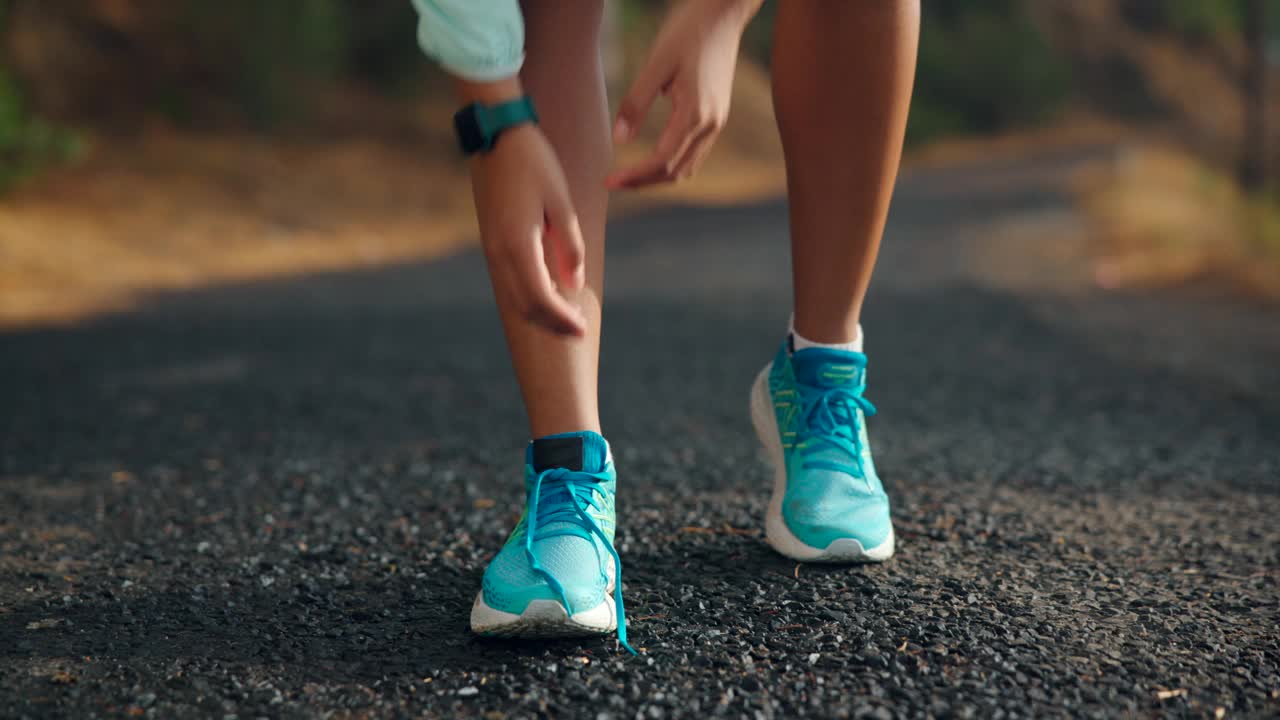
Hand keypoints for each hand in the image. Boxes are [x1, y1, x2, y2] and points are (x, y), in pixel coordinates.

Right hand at [471, 124, 586, 335]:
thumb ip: (569, 246)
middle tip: (578, 328)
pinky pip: (509, 283)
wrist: (497, 136)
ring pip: (514, 299)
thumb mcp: (562, 202)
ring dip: (540, 314)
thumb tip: (573, 284)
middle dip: (552, 324)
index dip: (562, 320)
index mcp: (519, 243)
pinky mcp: (491, 242)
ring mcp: (491, 248)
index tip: (582, 329)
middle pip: (525, 307)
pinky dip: (529, 298)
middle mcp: (499, 252)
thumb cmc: (535, 164)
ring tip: (566, 316)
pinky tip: (550, 292)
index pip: (541, 299)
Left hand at [606, 0, 759, 189]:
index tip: (608, 180)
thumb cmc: (689, 30)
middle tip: (612, 183)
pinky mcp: (717, 116)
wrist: (724, 12)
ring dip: (658, 177)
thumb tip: (619, 140)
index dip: (634, 175)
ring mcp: (717, 122)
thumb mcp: (657, 62)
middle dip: (643, 182)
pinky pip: (695, 153)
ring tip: (629, 176)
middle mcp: (711, 124)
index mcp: (696, 113)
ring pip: (687, 166)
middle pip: (675, 171)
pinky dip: (672, 164)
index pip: (662, 160)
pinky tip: (653, 159)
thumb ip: (637, 101)